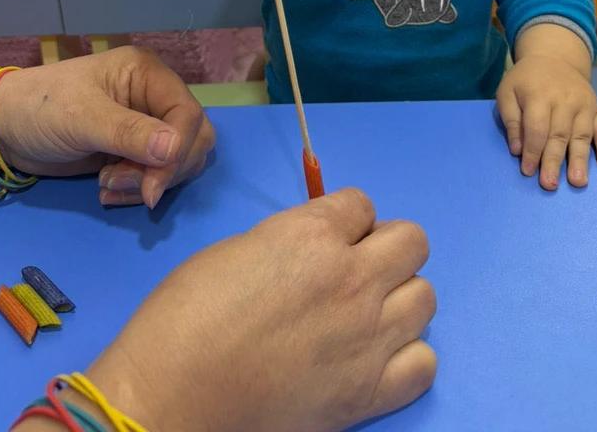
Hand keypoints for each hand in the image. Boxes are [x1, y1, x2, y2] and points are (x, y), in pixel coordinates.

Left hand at [0, 47, 214, 209]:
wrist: (3, 129)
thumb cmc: (40, 109)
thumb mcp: (83, 119)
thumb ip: (130, 133)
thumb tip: (175, 149)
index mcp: (147, 74)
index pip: (188, 114)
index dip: (178, 152)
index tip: (152, 187)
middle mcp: (153, 95)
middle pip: (192, 138)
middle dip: (163, 169)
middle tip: (118, 183)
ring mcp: (144, 124)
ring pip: (177, 160)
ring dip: (148, 181)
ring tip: (106, 186)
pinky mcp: (132, 150)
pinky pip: (156, 174)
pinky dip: (137, 189)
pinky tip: (106, 192)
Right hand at [79, 189, 436, 431]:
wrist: (171, 393)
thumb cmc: (188, 312)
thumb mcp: (241, 247)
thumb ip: (294, 239)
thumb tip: (320, 244)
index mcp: (313, 235)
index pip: (362, 204)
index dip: (346, 220)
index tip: (329, 239)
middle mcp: (353, 279)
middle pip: (412, 241)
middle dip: (384, 247)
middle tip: (353, 269)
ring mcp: (368, 337)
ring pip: (425, 297)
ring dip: (398, 298)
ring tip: (365, 314)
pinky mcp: (369, 393)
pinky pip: (424, 363)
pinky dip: (405, 357)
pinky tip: (374, 357)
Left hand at [496, 53, 596, 189]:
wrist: (554, 57)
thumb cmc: (526, 80)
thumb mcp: (507, 91)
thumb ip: (510, 119)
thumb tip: (517, 149)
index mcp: (539, 95)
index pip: (536, 128)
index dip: (532, 151)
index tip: (528, 171)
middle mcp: (565, 100)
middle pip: (559, 135)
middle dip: (554, 161)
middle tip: (550, 184)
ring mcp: (584, 104)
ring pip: (582, 135)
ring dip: (580, 159)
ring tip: (578, 182)